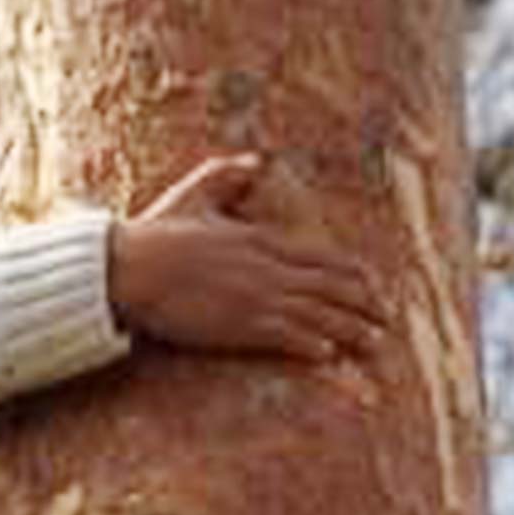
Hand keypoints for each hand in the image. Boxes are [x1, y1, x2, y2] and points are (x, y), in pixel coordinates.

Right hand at [108, 153, 387, 360]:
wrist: (126, 269)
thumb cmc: (155, 234)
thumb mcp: (194, 193)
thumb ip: (228, 174)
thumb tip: (257, 160)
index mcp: (259, 238)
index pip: (319, 256)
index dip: (350, 272)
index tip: (372, 283)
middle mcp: (265, 267)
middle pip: (328, 286)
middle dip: (362, 303)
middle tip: (386, 318)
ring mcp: (254, 298)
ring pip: (316, 314)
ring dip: (348, 329)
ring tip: (373, 342)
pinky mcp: (236, 325)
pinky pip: (284, 337)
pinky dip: (310, 344)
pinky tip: (329, 354)